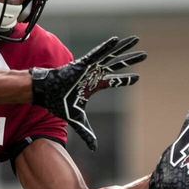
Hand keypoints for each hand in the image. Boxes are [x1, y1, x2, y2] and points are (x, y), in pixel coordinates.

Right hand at [31, 36, 145, 150]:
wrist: (44, 93)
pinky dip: (106, 47)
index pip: (114, 82)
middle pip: (116, 66)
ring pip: (110, 56)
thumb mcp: (77, 119)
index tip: (137, 78)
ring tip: (136, 40)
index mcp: (94, 86)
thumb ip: (87, 132)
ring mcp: (89, 68)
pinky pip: (97, 54)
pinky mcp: (82, 64)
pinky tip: (116, 40)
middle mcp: (94, 74)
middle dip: (130, 60)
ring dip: (123, 48)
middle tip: (145, 55)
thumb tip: (94, 148)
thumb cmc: (58, 102)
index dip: (125, 80)